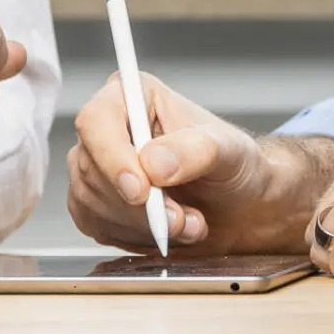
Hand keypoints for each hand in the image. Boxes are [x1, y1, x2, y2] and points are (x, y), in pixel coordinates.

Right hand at [67, 75, 329, 255]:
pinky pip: (98, 228)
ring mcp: (97, 169)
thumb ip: (193, 151)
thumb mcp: (228, 150)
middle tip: (180, 219)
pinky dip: (137, 238)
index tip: (140, 190)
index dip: (112, 157)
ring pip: (94, 203)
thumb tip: (152, 163)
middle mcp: (108, 130)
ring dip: (145, 225)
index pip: (97, 121)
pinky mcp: (96, 206)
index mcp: (133, 96)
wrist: (240, 203)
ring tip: (189, 222)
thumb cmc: (233, 164)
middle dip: (139, 205)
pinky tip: (171, 232)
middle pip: (93, 169)